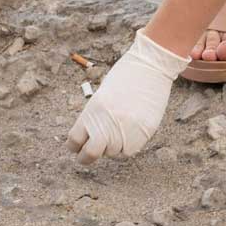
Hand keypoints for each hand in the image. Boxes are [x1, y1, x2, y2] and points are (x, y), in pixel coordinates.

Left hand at [66, 30, 189, 162]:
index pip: (74, 140)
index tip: (77, 147)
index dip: (75, 146)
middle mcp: (106, 123)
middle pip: (90, 154)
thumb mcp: (102, 97)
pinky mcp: (142, 133)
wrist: (150, 67)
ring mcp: (125, 129)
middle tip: (88, 155)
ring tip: (119, 130)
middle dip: (87, 157)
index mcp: (92, 112)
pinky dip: (127, 146)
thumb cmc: (125, 78)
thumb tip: (92, 139)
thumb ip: (95, 118)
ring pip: (112, 153)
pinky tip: (130, 132)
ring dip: (112, 147)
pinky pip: (129, 151)